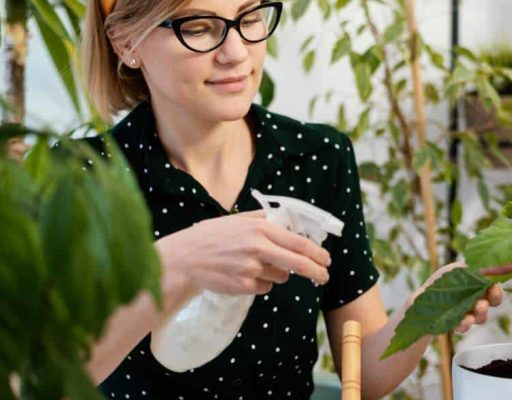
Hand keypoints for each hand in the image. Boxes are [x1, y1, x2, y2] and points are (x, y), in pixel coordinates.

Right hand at [155, 210, 331, 295]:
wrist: (184, 259)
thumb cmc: (210, 237)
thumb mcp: (237, 220)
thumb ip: (262, 219)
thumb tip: (285, 220)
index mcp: (260, 229)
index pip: (299, 243)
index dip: (317, 253)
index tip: (327, 259)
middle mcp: (258, 248)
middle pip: (299, 264)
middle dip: (316, 271)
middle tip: (323, 276)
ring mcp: (251, 269)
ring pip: (280, 277)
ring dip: (276, 274)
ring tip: (254, 266)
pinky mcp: (243, 286)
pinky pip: (264, 288)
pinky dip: (260, 284)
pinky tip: (243, 276)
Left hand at [413, 260, 511, 333]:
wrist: (420, 301)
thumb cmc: (443, 282)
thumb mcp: (464, 268)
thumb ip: (487, 266)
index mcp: (479, 283)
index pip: (496, 285)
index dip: (500, 284)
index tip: (500, 282)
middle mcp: (476, 298)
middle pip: (494, 301)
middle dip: (494, 299)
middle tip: (490, 296)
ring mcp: (468, 312)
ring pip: (482, 316)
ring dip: (481, 312)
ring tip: (477, 308)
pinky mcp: (458, 324)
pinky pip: (466, 326)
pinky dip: (465, 323)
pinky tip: (463, 319)